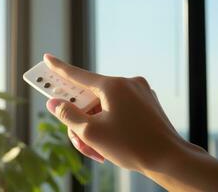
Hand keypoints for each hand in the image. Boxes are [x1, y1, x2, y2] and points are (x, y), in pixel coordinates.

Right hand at [43, 53, 204, 171]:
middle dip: (80, 119)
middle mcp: (127, 84)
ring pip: (104, 106)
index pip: (78, 75)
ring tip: (95, 150)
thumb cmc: (131, 146)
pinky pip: (119, 110)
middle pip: (91, 98)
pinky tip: (109, 145)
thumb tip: (54, 103)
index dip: (58, 68)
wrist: (170, 160)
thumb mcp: (91, 133)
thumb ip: (68, 115)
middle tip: (77, 138)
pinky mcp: (147, 104)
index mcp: (113, 86)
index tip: (47, 58)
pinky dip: (110, 125)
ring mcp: (140, 93)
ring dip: (95, 127)